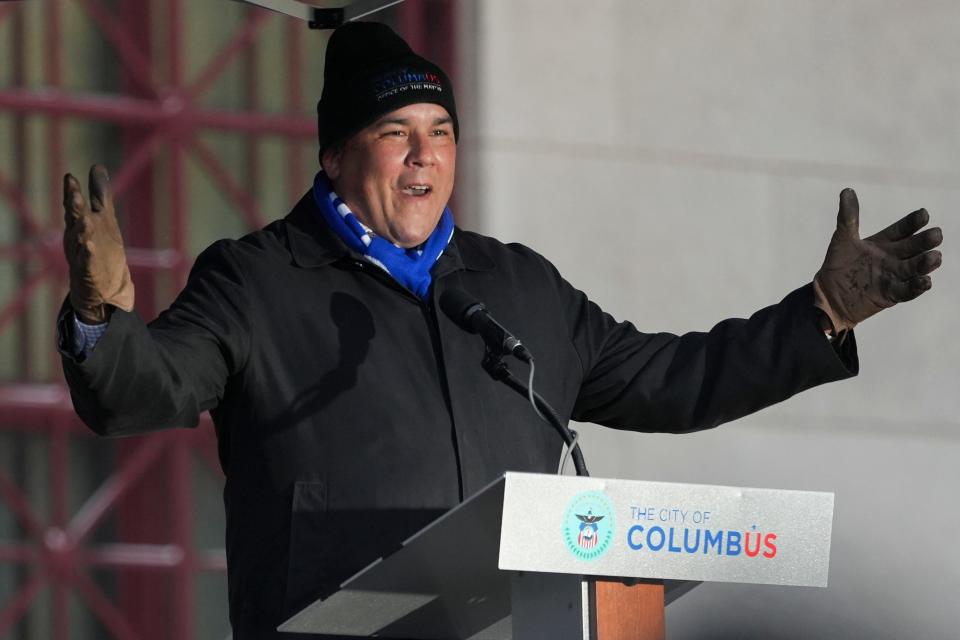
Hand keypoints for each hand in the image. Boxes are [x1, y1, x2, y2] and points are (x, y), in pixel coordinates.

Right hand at [63, 165, 134, 323]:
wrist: (99, 287)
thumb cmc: (97, 248)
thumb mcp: (100, 218)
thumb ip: (99, 194)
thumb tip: (97, 166)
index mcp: (80, 223)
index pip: (76, 205)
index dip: (73, 192)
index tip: (70, 177)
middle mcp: (77, 237)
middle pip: (75, 219)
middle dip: (74, 206)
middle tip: (74, 192)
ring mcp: (82, 254)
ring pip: (80, 240)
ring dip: (82, 230)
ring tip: (85, 220)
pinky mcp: (90, 272)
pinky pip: (87, 262)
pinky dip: (88, 254)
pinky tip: (90, 246)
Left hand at [814, 188, 942, 332]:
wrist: (828, 293)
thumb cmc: (837, 264)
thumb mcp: (843, 239)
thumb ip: (848, 217)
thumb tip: (846, 190)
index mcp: (885, 242)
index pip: (903, 229)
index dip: (913, 223)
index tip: (923, 214)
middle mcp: (893, 258)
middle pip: (913, 248)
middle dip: (925, 242)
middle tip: (936, 234)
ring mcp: (894, 276)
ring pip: (914, 268)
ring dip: (925, 264)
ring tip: (935, 257)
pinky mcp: (890, 295)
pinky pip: (907, 291)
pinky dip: (916, 287)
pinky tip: (925, 281)